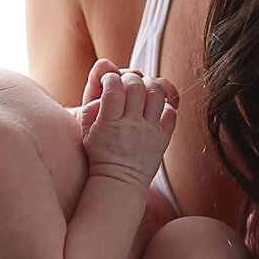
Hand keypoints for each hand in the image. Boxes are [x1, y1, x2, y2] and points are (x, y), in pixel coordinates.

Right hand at [80, 65, 176, 186]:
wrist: (119, 181)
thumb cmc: (101, 154)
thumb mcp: (87, 131)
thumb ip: (91, 105)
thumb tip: (104, 80)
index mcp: (109, 123)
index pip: (113, 89)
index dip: (111, 77)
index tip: (109, 79)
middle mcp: (131, 126)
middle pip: (136, 87)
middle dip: (130, 78)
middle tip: (126, 81)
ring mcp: (149, 132)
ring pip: (156, 95)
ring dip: (150, 85)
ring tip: (143, 88)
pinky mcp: (163, 139)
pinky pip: (171, 113)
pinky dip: (165, 104)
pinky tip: (155, 107)